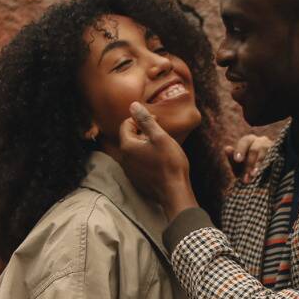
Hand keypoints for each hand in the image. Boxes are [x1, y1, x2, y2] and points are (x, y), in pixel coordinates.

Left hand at [119, 102, 197, 219]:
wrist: (174, 192)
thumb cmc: (169, 163)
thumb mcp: (160, 137)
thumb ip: (145, 120)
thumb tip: (133, 105)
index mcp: (127, 146)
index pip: (126, 124)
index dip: (141, 119)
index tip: (156, 119)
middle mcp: (124, 159)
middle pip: (129, 137)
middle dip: (143, 132)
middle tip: (160, 133)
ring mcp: (130, 171)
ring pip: (134, 151)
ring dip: (145, 145)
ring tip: (161, 147)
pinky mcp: (137, 180)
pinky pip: (138, 163)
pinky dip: (146, 158)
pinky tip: (160, 161)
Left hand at [225, 134, 273, 183]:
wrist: (263, 177)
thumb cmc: (247, 168)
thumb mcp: (239, 165)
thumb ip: (233, 158)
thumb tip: (227, 148)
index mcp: (249, 140)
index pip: (244, 142)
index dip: (240, 150)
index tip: (237, 160)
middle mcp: (262, 141)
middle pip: (255, 149)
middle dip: (249, 164)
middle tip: (245, 178)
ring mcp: (272, 147)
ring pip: (266, 153)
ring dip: (259, 166)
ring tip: (254, 175)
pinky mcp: (280, 155)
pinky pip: (275, 159)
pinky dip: (270, 166)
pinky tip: (266, 174)